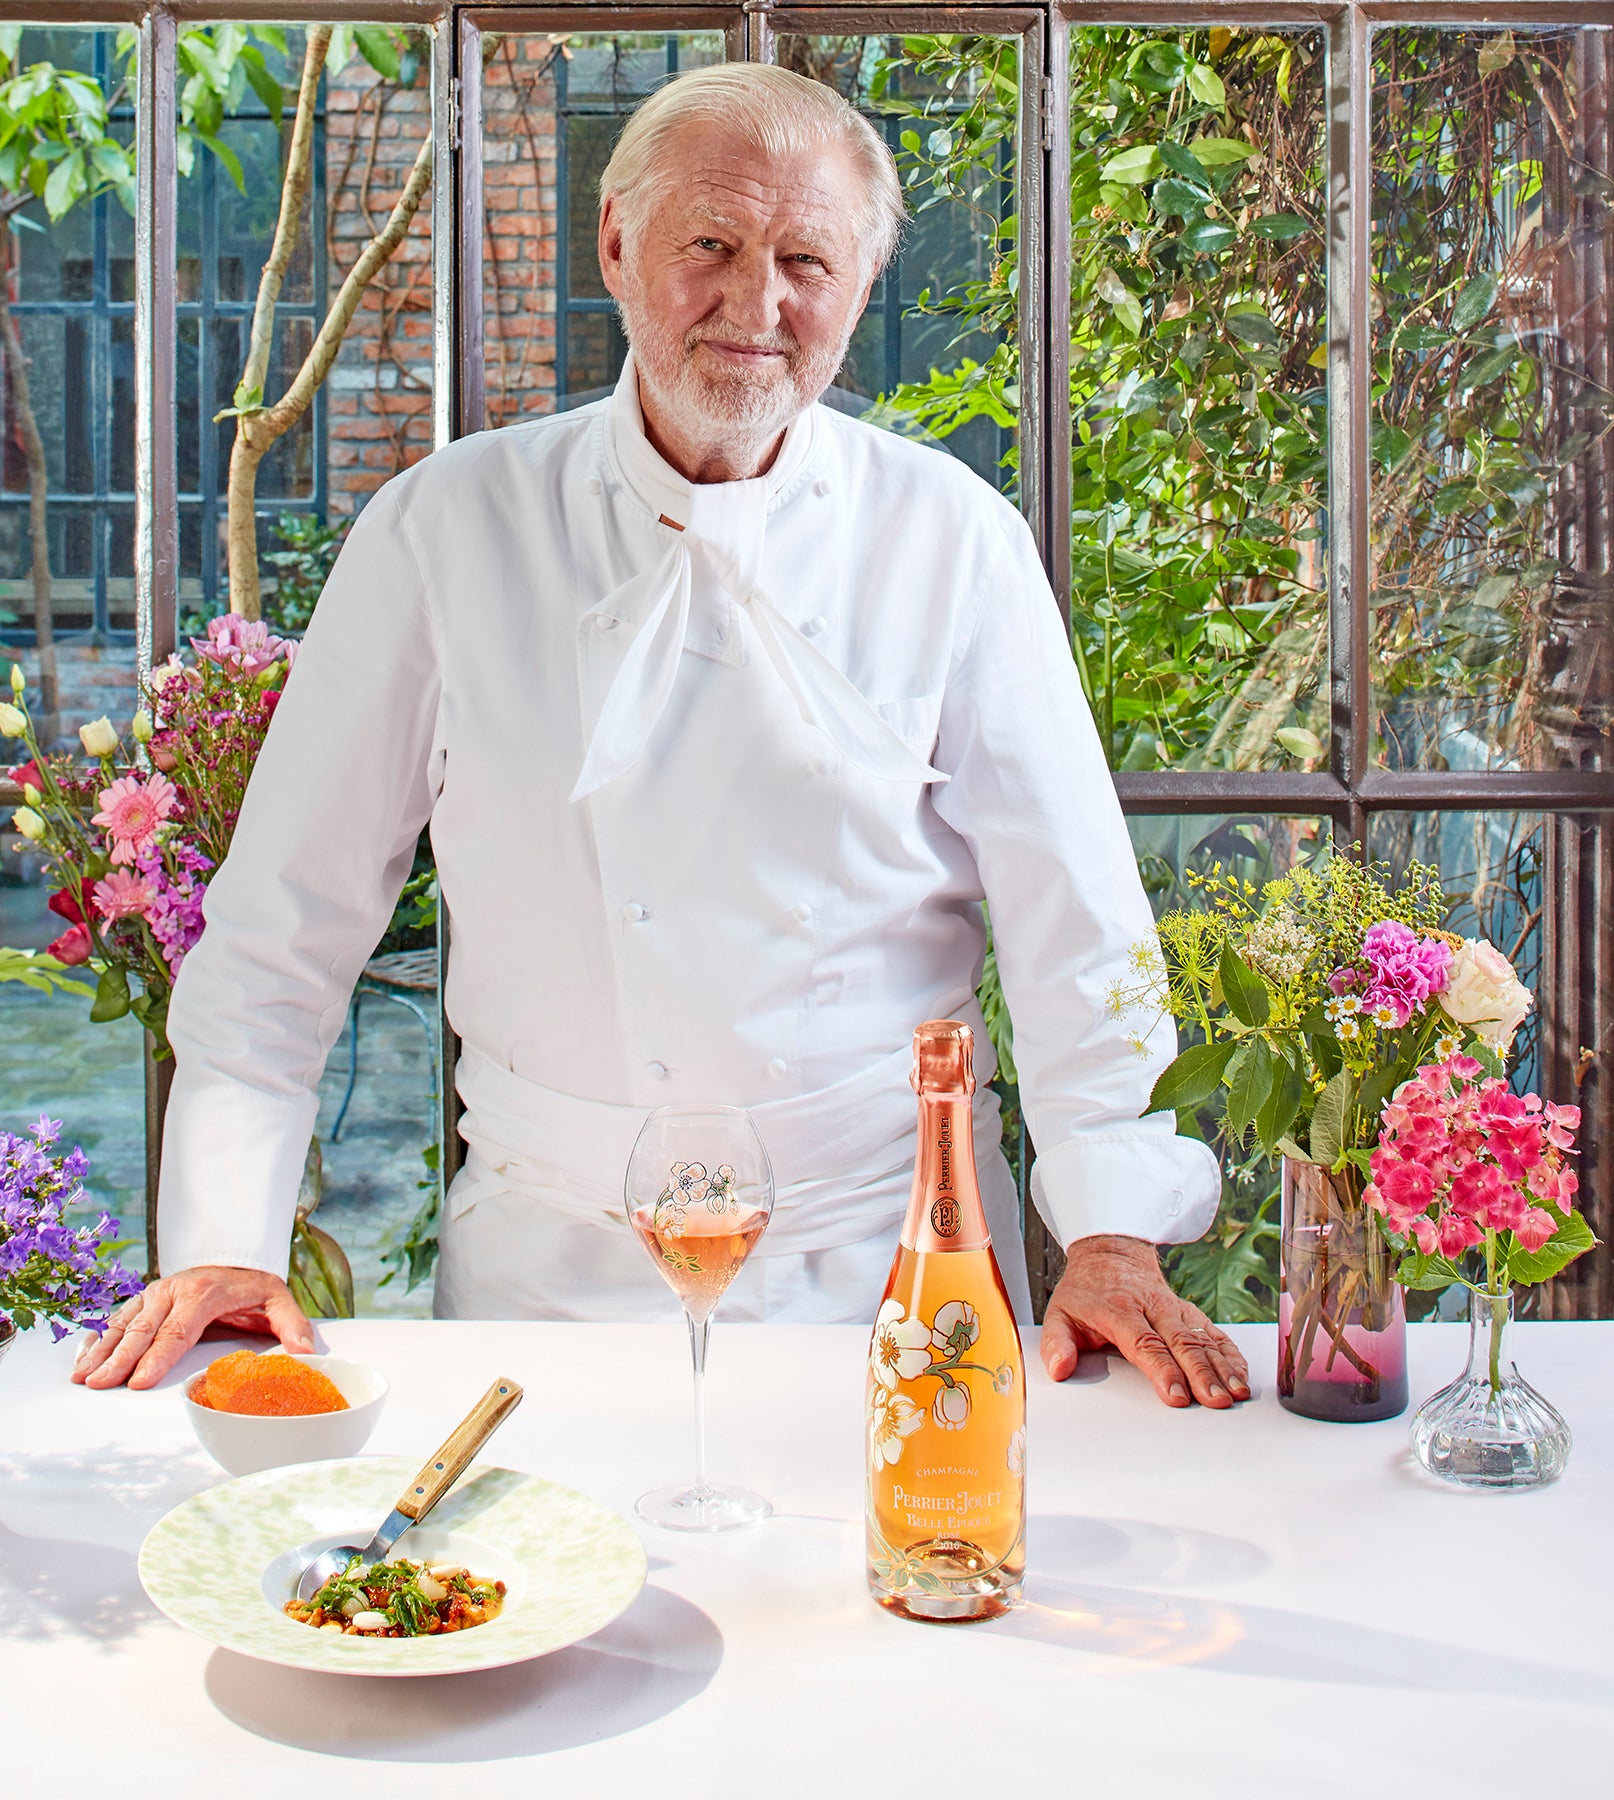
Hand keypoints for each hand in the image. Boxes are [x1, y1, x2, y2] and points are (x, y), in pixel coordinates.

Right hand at [71, 1265, 313, 1391]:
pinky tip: (83, 1360)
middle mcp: (174, 1291)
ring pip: (125, 1325)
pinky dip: (99, 1339)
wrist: (236, 1257)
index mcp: (204, 1294)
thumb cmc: (254, 1286)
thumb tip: (306, 1353)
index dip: (158, 1358)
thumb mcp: (279, 1301)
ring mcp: (155, 1294)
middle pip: (144, 1331)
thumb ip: (292, 1325)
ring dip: (102, 1351)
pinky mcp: (145, 1299)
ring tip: (82, 1377)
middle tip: (98, 1385)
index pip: (177, 1331)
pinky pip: (118, 1320)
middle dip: (119, 1360)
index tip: (139, 1382)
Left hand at [1040, 1233, 1249, 1407]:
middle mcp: (1152, 1307)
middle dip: (1202, 1373)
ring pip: (1202, 1337)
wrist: (1110, 1254)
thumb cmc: (1085, 1291)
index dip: (1163, 1369)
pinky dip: (1230, 1352)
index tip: (1176, 1395)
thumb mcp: (1058, 1313)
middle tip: (1216, 1401)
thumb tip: (1060, 1369)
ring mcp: (1174, 1308)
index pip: (1145, 1342)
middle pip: (1181, 1342)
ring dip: (1222, 1366)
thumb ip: (1057, 1343)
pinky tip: (1242, 1374)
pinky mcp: (1189, 1311)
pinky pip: (1214, 1331)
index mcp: (1120, 1310)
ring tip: (1237, 1392)